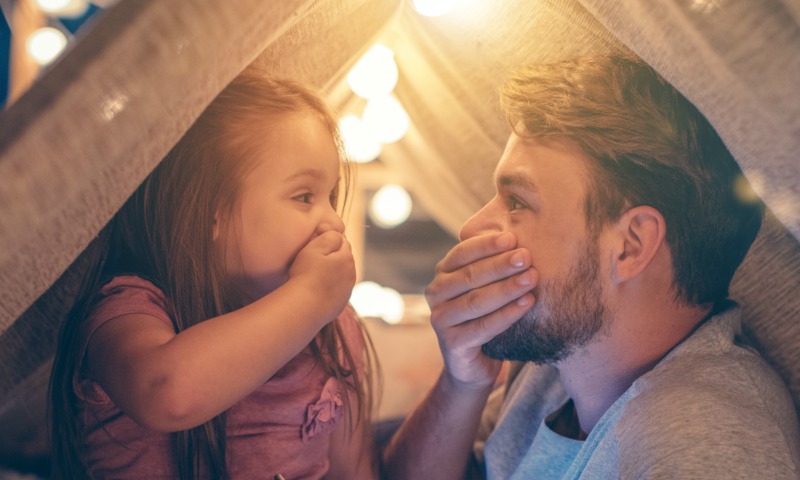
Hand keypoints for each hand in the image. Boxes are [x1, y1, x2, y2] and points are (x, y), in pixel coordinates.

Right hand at [290, 230, 355, 321]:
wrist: (304, 307)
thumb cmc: (306, 275)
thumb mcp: (315, 248)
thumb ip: (329, 237)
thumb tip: (337, 234)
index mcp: (347, 258)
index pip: (342, 241)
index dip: (328, 239)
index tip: (315, 241)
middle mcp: (351, 274)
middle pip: (343, 258)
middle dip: (332, 255)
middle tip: (313, 257)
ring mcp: (347, 291)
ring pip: (340, 275)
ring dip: (331, 272)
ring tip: (313, 274)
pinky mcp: (340, 304)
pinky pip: (336, 290)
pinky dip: (329, 287)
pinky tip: (316, 289)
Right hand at [425, 232, 537, 388]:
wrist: (474, 366)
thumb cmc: (486, 317)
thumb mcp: (486, 287)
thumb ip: (494, 266)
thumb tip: (523, 237)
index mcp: (443, 274)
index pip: (462, 253)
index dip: (487, 244)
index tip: (513, 238)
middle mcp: (436, 294)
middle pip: (470, 276)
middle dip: (500, 265)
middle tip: (526, 256)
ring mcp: (440, 319)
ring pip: (475, 301)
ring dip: (506, 288)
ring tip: (532, 278)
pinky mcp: (451, 343)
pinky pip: (482, 327)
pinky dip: (507, 314)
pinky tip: (527, 303)